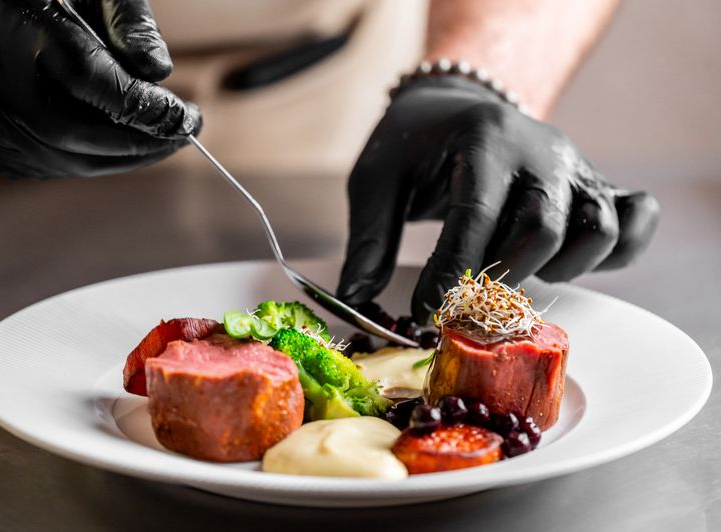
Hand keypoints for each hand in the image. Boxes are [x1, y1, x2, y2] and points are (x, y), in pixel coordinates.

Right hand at [0, 0, 199, 177]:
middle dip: (137, 143)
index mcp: (15, 23)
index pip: (89, 81)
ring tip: (160, 145)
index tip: (189, 119)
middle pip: (72, 133)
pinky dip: (93, 163)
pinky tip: (122, 149)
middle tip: (181, 139)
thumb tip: (159, 72)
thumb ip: (130, 22)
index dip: (144, 108)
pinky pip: (48, 167)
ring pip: (62, 159)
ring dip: (121, 160)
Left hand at [337, 76, 658, 323]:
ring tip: (512, 272)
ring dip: (556, 268)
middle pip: (542, 229)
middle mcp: (540, 152)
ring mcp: (574, 169)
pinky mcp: (593, 186)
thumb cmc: (412, 144)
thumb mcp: (377, 180)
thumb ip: (369, 240)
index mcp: (483, 141)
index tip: (425, 310)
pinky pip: (633, 221)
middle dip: (500, 277)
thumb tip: (355, 301)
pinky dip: (616, 250)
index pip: (475, 215)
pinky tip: (567, 260)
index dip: (452, 271)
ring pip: (595, 230)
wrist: (454, 106)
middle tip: (465, 297)